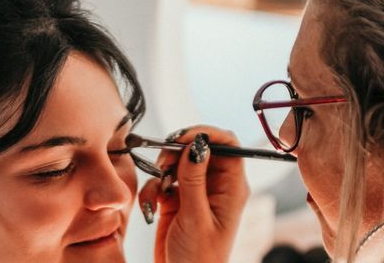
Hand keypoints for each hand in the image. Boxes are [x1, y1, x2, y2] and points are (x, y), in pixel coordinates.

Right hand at [138, 126, 249, 262]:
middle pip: (199, 147)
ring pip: (178, 160)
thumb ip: (194, 178)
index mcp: (232, 188)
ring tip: (159, 188)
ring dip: (162, 169)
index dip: (206, 133)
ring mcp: (195, 190)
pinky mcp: (176, 198)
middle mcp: (216, 185)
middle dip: (177, 151)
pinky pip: (162, 179)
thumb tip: (198, 143)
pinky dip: (153, 187)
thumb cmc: (199, 260)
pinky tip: (152, 205)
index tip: (183, 137)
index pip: (228, 144)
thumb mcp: (196, 217)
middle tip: (163, 162)